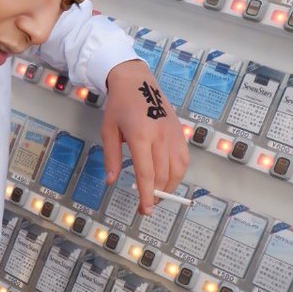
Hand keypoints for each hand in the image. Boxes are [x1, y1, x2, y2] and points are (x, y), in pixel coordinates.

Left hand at [101, 59, 189, 214]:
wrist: (137, 81)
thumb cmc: (119, 106)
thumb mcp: (108, 131)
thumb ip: (112, 158)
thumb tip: (111, 181)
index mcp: (140, 136)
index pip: (146, 173)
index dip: (147, 195)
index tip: (146, 210)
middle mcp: (160, 136)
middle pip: (163, 175)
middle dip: (156, 195)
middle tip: (147, 206)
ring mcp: (173, 134)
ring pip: (178, 170)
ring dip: (169, 187)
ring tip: (158, 194)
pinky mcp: (180, 132)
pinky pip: (184, 159)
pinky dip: (178, 173)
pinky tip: (168, 178)